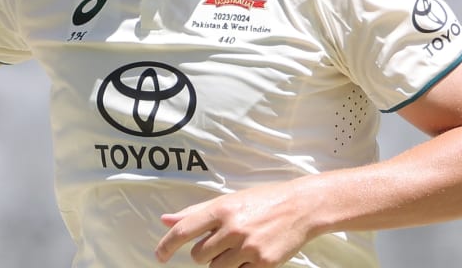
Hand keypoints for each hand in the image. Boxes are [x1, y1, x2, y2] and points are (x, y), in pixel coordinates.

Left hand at [155, 182, 316, 267]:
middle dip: (206, 253)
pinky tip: (251, 255)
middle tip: (224, 241)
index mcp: (222, 209)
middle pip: (199, 256)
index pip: (184, 230)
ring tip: (239, 247)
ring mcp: (248, 247)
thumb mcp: (228, 201)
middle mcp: (232, 228)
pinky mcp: (263, 263)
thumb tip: (165, 220)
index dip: (167, 245)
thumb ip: (195, 213)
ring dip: (222, 263)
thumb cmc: (262, 201)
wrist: (301, 207)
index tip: (159, 256)